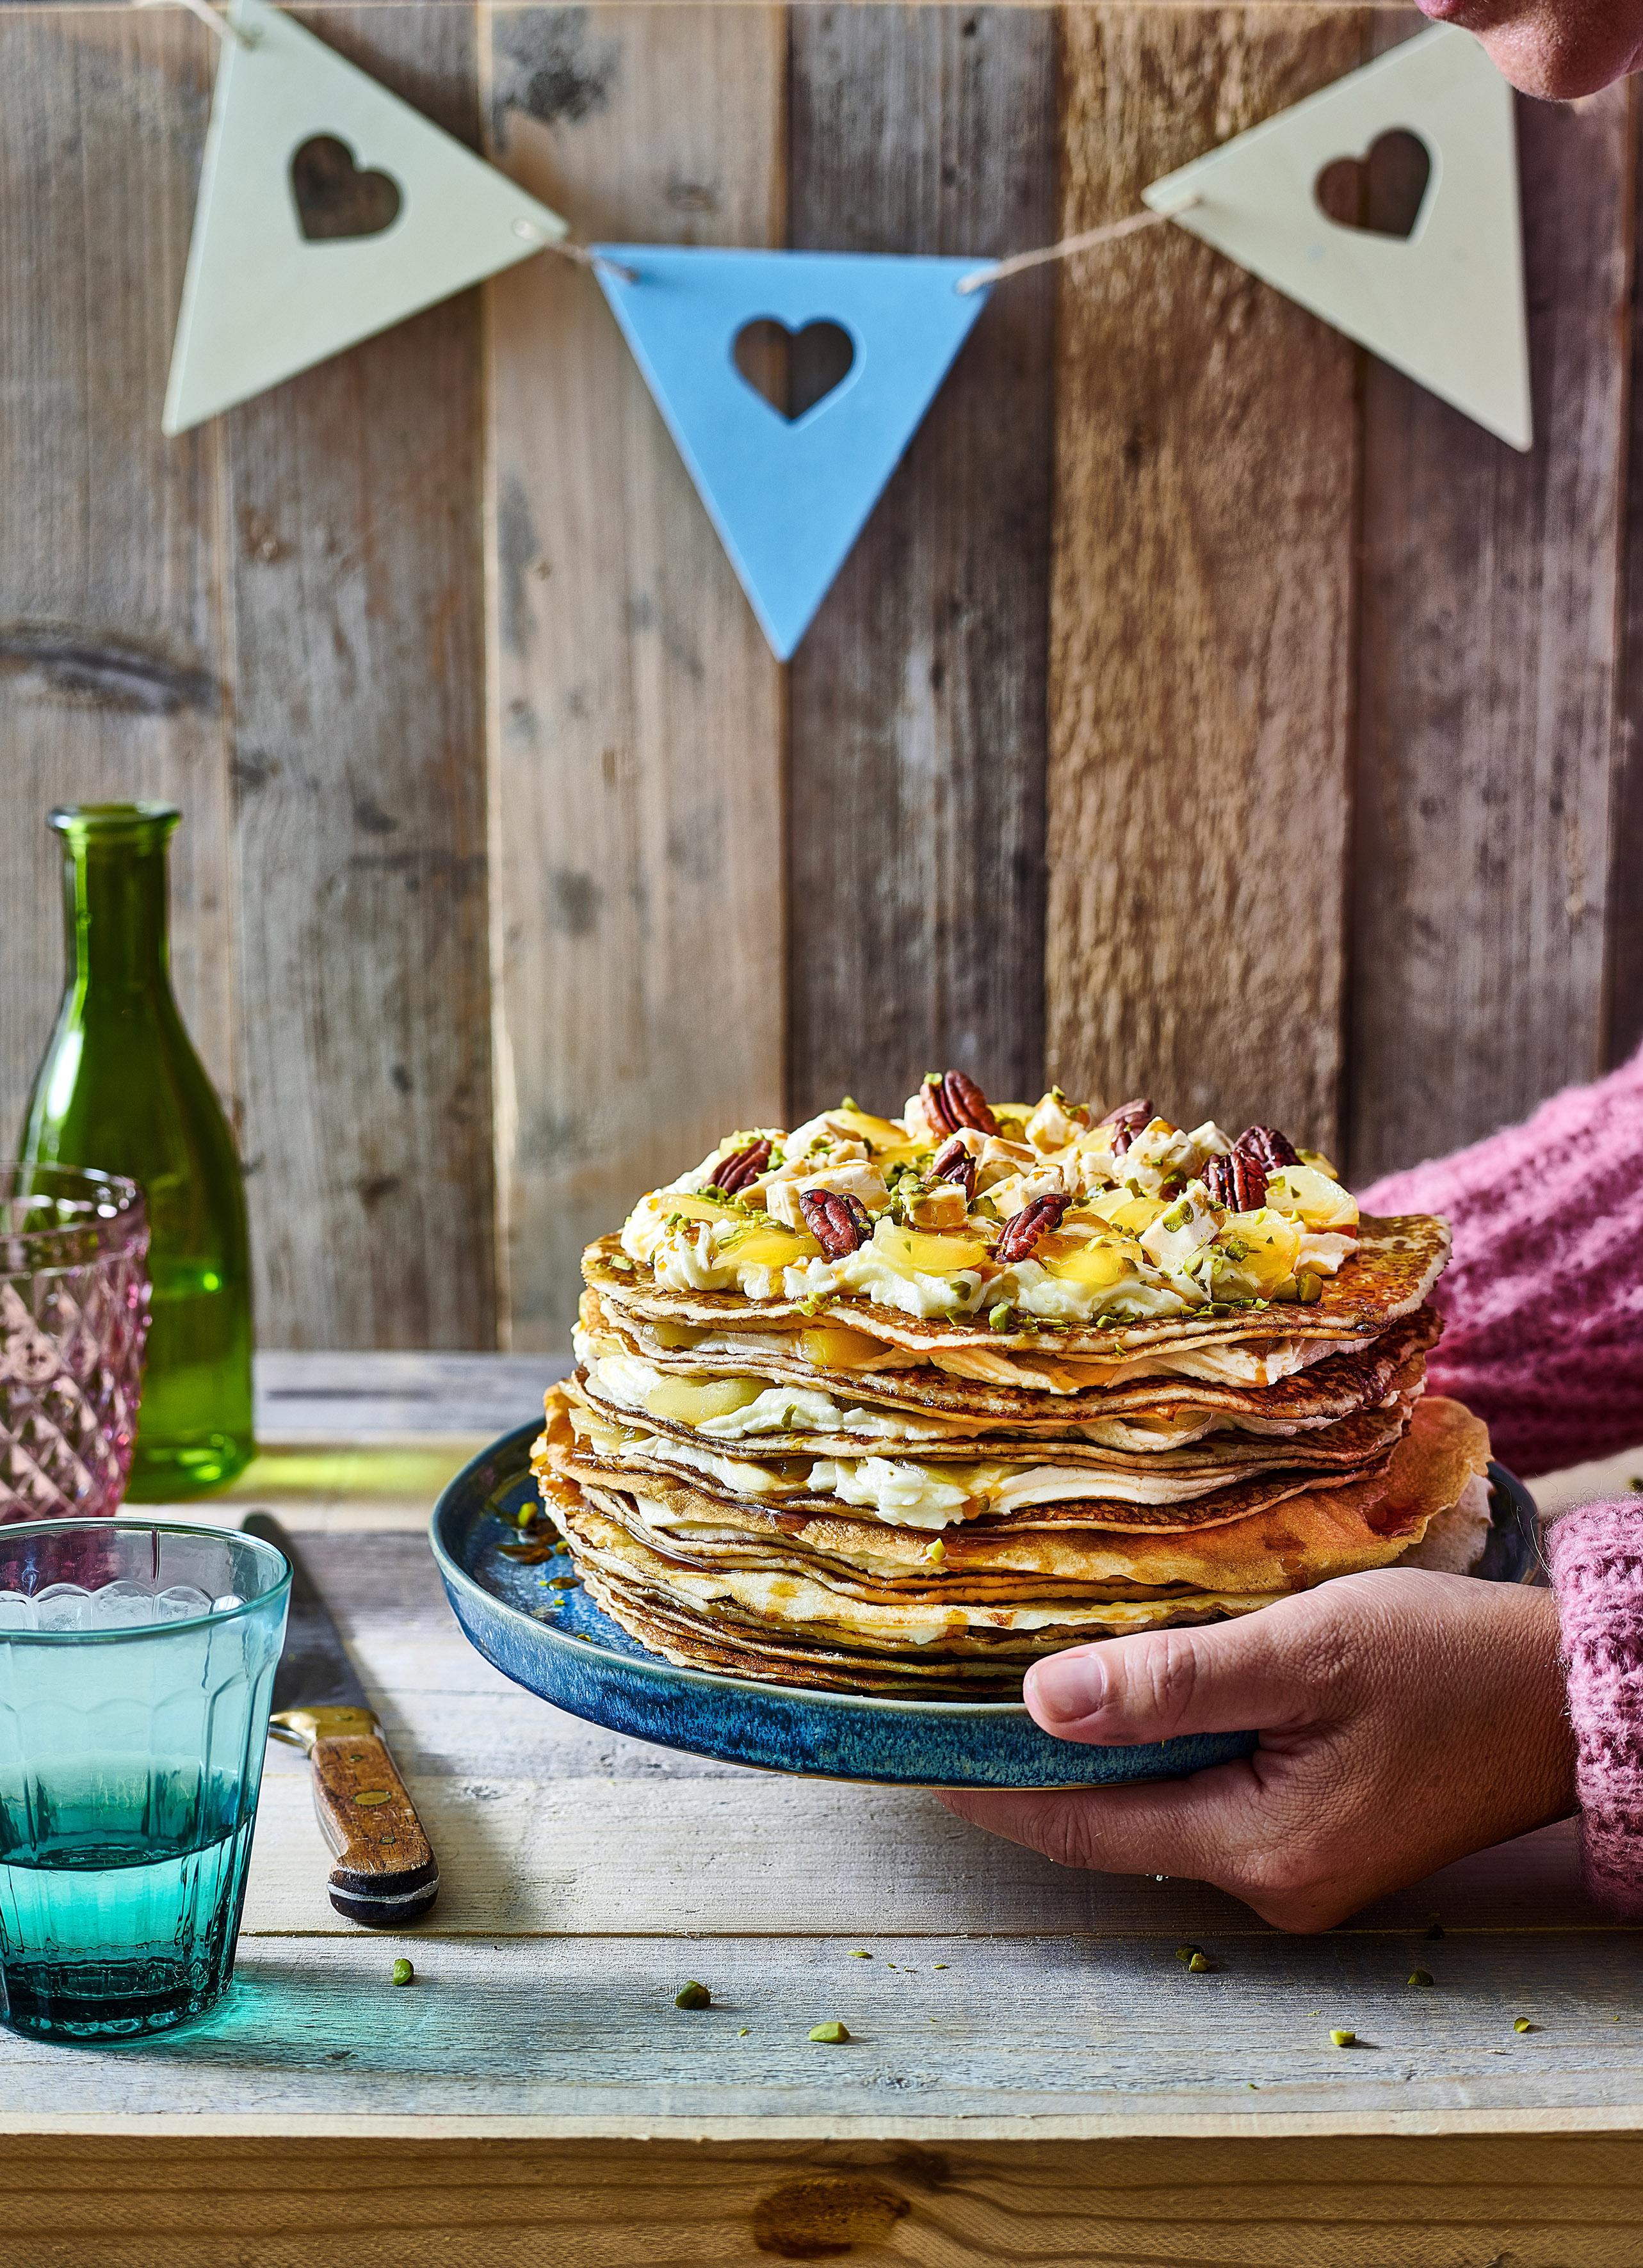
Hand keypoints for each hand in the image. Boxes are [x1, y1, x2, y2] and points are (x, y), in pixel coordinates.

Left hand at [939, 1571, 1577, 1931]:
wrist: (1566, 1693)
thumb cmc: (1448, 1663)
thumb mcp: (1305, 1651)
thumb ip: (1173, 1682)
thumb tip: (1042, 1703)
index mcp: (1262, 1851)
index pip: (1087, 1830)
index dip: (995, 1792)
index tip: (916, 1755)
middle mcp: (1273, 1882)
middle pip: (1119, 1824)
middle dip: (1039, 1768)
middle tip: (955, 1697)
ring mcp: (1301, 1866)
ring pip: (1165, 1806)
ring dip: (1105, 1752)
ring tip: (1027, 1680)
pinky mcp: (1322, 1834)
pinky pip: (1214, 1795)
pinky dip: (1166, 1748)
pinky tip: (1138, 1691)